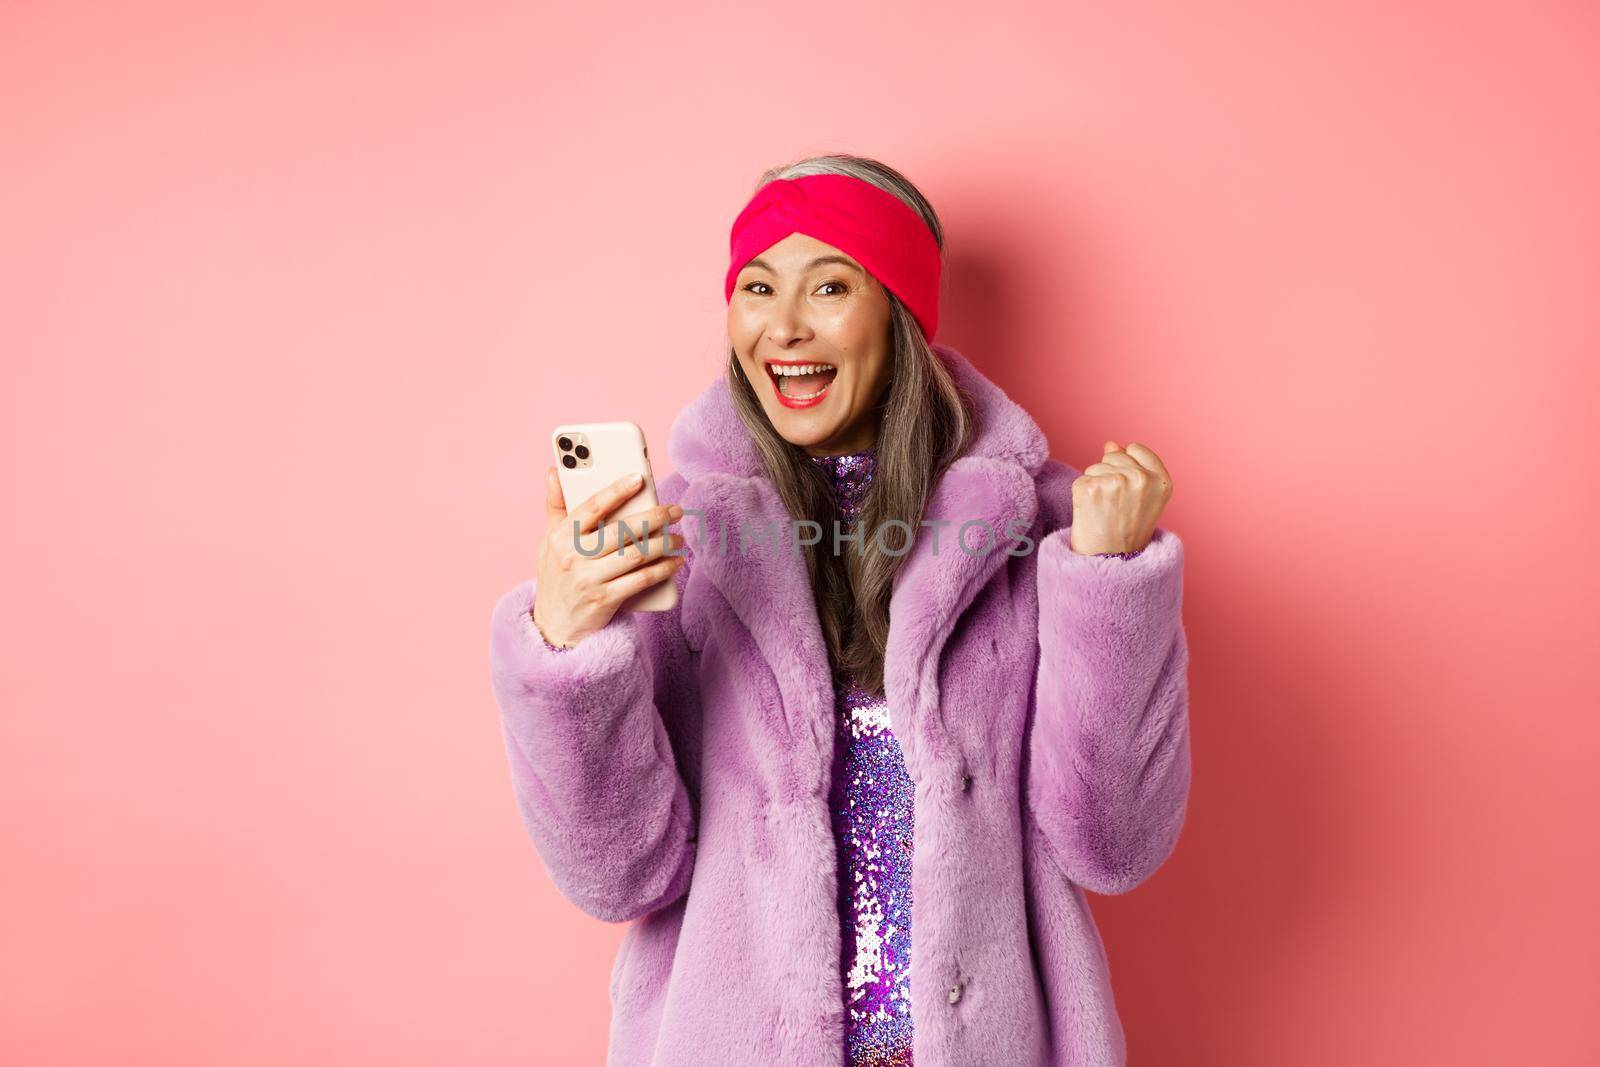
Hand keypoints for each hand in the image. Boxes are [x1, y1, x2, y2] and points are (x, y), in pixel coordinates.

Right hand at [531, 468, 685, 647]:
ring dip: (663, 543)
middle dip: (654, 517)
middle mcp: (574, 556)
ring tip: (678, 537)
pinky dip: (662, 569)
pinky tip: (675, 562)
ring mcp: (589, 579)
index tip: (638, 479)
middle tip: (675, 510)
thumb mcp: (548, 541)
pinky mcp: (604, 600)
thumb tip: (555, 472)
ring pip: (635, 554)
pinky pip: (640, 580)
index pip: (592, 507)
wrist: (553, 625)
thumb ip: (555, 506)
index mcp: (561, 537)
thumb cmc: (556, 576)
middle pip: (621, 530)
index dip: (616, 490)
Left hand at [1069, 440, 1172, 554]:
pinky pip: (1080, 481)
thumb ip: (1131, 467)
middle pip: (1113, 456)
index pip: (1135, 449)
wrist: (1111, 563)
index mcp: (1162, 481)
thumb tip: (1111, 443)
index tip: (1128, 492)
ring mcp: (1116, 483)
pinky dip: (1081, 496)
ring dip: (1094, 486)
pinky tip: (1091, 514)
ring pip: (1095, 467)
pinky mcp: (1091, 489)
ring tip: (1104, 512)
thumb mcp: (1142, 498)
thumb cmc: (1127, 531)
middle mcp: (1142, 479)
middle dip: (1109, 475)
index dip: (1126, 466)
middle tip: (1115, 507)